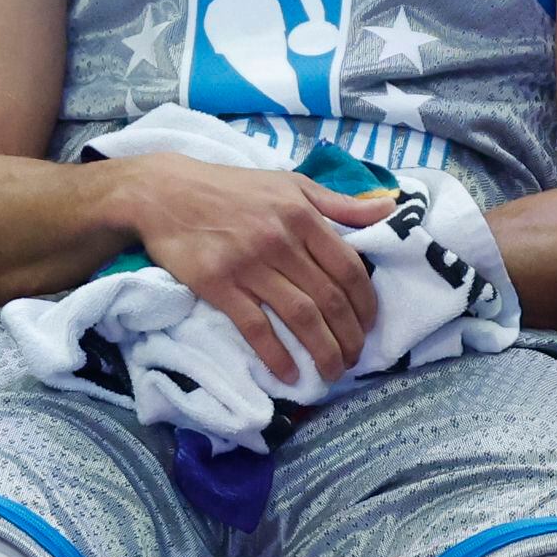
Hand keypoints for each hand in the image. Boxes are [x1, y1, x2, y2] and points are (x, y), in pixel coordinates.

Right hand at [119, 153, 393, 386]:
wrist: (165, 193)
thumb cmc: (233, 189)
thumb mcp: (290, 183)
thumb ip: (340, 201)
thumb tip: (390, 206)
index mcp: (302, 215)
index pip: (349, 267)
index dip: (365, 303)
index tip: (369, 326)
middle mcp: (280, 240)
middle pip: (329, 298)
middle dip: (349, 336)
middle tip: (354, 359)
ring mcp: (249, 264)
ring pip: (300, 316)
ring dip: (322, 351)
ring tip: (332, 372)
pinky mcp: (218, 284)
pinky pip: (256, 327)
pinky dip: (276, 354)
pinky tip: (289, 373)